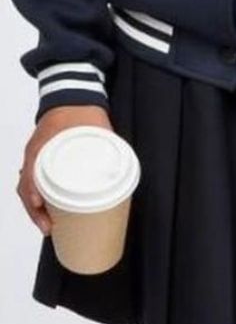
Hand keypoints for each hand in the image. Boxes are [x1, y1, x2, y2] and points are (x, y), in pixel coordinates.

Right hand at [17, 105, 112, 235]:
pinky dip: (37, 196)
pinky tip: (47, 210)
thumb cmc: (83, 110)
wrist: (73, 95)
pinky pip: (33, 180)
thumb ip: (107, 145)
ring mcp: (36, 156)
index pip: (30, 172)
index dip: (33, 192)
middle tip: (48, 228)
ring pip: (28, 185)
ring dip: (35, 207)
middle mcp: (35, 152)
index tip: (40, 206)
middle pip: (26, 185)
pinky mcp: (41, 159)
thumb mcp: (96, 126)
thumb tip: (121, 170)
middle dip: (34, 210)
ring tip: (48, 225)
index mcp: (44, 144)